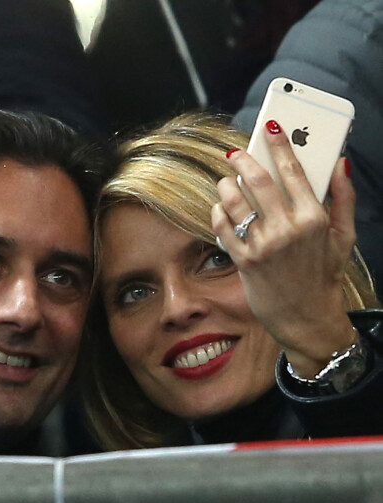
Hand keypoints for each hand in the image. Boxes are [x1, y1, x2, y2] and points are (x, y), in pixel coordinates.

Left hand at [212, 120, 356, 377]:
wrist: (304, 316)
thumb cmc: (323, 274)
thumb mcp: (344, 237)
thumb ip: (344, 199)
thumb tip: (341, 164)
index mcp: (314, 218)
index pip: (293, 170)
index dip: (280, 143)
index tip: (270, 125)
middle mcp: (287, 229)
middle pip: (258, 180)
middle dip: (243, 159)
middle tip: (234, 153)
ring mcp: (263, 245)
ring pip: (235, 201)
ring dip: (225, 185)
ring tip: (225, 181)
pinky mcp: (244, 260)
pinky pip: (223, 227)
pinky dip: (218, 213)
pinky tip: (221, 209)